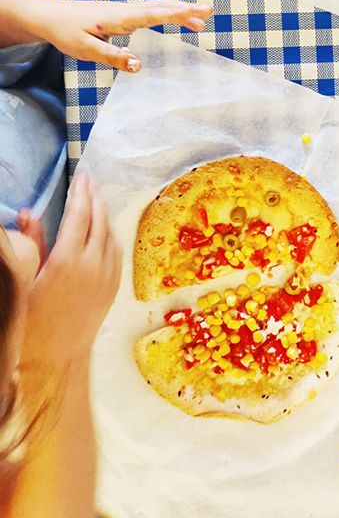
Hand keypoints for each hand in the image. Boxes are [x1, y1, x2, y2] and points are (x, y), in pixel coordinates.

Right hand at [20, 175, 121, 371]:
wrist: (57, 358)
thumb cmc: (32, 323)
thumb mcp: (24, 281)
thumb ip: (30, 244)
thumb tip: (30, 213)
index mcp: (67, 261)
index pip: (79, 215)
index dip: (80, 192)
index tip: (80, 177)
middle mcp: (93, 265)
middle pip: (99, 219)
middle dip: (94, 196)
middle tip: (89, 180)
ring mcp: (107, 275)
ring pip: (110, 233)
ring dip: (103, 213)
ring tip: (95, 199)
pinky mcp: (113, 286)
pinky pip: (116, 251)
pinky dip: (110, 234)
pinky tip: (103, 229)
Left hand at [23, 0, 212, 71]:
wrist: (47, 16)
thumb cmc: (65, 32)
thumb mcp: (86, 50)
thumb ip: (113, 57)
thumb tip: (140, 65)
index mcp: (119, 18)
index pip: (155, 15)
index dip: (179, 14)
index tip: (200, 12)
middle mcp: (124, 10)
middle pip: (160, 7)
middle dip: (186, 9)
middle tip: (209, 12)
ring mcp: (122, 10)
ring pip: (156, 7)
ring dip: (178, 12)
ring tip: (199, 21)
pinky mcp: (118, 13)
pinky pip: (148, 11)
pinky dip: (165, 13)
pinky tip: (169, 18)